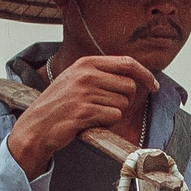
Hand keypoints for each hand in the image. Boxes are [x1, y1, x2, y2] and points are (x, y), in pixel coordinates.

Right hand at [6, 55, 155, 175]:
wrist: (36, 126)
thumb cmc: (59, 105)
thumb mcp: (76, 79)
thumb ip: (101, 73)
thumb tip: (135, 76)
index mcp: (86, 63)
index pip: (127, 63)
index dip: (145, 75)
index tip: (154, 85)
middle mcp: (86, 74)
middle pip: (129, 86)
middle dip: (125, 101)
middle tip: (106, 108)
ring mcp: (84, 92)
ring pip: (122, 104)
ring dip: (113, 114)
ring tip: (93, 115)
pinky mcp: (84, 111)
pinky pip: (114, 117)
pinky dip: (107, 124)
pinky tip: (91, 123)